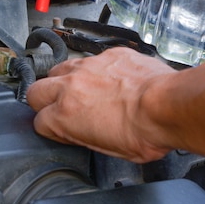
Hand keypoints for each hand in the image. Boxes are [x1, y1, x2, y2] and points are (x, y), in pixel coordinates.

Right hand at [26, 47, 174, 162]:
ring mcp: (89, 66)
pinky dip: (97, 69)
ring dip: (65, 80)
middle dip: (44, 100)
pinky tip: (111, 78)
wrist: (168, 106)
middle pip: (36, 90)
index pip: (39, 121)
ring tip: (82, 90)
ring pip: (60, 68)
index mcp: (64, 115)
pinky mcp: (110, 54)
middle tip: (59, 107)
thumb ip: (82, 135)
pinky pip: (93, 59)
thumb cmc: (143, 132)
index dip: (50, 128)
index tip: (60, 129)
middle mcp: (70, 86)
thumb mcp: (107, 149)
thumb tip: (78, 130)